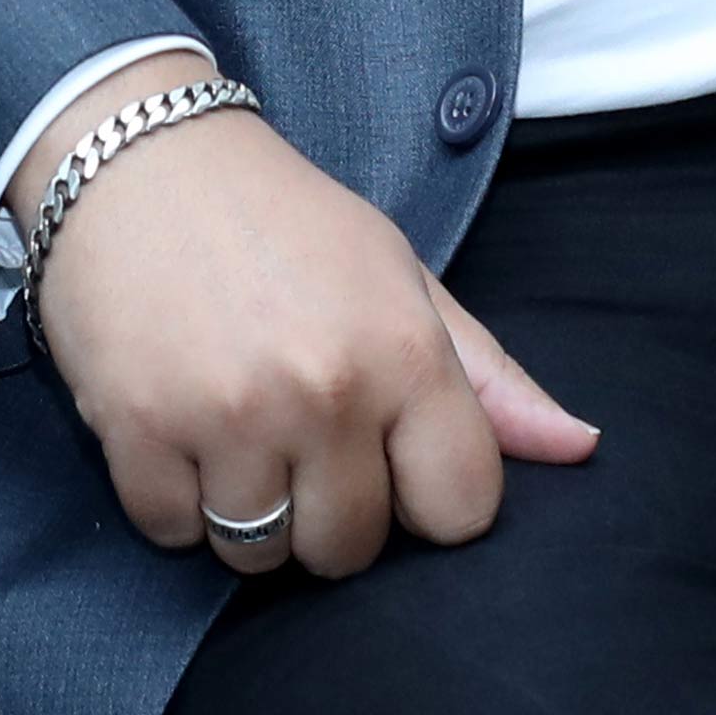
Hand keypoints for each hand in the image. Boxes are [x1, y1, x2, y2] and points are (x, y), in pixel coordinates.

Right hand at [21, 91, 594, 579]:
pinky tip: (175, 423)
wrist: (137, 156)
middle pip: (352, 550)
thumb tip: (579, 448)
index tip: (387, 456)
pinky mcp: (137, 431)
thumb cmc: (281, 220)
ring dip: (246, 511)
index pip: (461, 511)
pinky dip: (172, 499)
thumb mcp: (400, 276)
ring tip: (231, 426)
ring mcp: (226, 416)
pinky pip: (172, 534)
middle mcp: (323, 392)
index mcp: (403, 351)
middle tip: (293, 431)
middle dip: (327, 511)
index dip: (425, 496)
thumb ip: (488, 375)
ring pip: (258, 557)